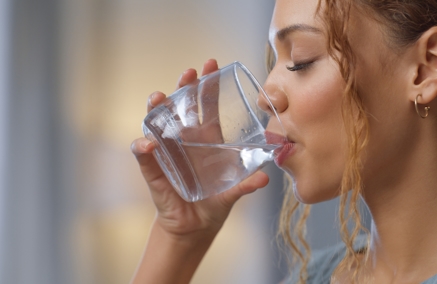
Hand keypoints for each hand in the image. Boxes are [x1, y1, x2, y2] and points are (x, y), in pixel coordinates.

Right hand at [131, 59, 269, 238]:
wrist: (194, 227)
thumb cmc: (214, 204)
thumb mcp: (232, 193)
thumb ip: (246, 185)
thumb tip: (265, 178)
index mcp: (206, 140)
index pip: (206, 106)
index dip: (208, 85)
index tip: (211, 64)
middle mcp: (186, 140)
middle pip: (181, 106)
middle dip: (184, 87)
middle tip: (189, 73)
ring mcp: (168, 152)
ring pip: (158, 122)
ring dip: (157, 108)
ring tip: (159, 97)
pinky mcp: (154, 169)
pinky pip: (145, 155)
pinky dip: (143, 148)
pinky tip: (148, 143)